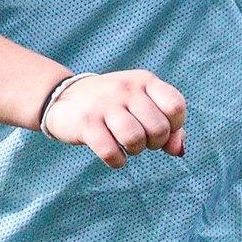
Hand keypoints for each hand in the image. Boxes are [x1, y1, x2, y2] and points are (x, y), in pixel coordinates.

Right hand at [42, 69, 186, 167]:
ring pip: (135, 140)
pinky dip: (116, 161)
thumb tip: (179, 150)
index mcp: (144, 81)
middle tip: (142, 140)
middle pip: (159, 128)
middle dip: (155, 143)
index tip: (160, 128)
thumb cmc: (112, 106)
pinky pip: (111, 152)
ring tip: (126, 146)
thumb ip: (167, 126)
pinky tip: (113, 155)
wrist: (63, 97)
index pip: (176, 106)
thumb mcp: (142, 106)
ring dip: (135, 151)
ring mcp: (105, 105)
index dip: (174, 126)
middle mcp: (126, 89)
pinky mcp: (86, 123)